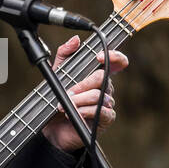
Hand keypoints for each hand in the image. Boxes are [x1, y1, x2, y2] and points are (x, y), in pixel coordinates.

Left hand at [40, 35, 129, 153]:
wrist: (52, 127)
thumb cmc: (57, 98)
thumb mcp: (57, 73)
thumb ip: (65, 55)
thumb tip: (76, 40)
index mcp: (97, 74)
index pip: (116, 62)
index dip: (114, 56)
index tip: (98, 57)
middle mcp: (105, 87)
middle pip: (103, 78)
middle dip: (83, 84)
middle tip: (68, 91)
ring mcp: (106, 103)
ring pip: (100, 96)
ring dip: (80, 100)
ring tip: (65, 105)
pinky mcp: (104, 120)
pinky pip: (102, 112)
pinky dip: (86, 111)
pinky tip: (75, 114)